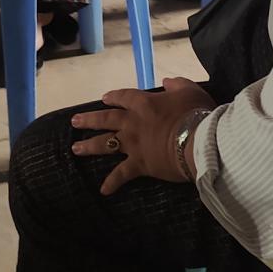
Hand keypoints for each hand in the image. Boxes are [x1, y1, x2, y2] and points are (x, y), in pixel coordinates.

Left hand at [70, 78, 216, 194]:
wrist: (198, 141)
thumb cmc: (196, 114)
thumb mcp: (190, 90)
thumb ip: (177, 83)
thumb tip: (166, 81)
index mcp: (144, 103)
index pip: (124, 97)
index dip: (113, 97)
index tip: (104, 98)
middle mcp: (133, 122)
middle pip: (106, 119)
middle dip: (89, 119)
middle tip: (74, 121)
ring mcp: (133, 144)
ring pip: (105, 143)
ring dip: (89, 146)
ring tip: (75, 149)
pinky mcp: (139, 164)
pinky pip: (122, 174)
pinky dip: (112, 182)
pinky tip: (103, 190)